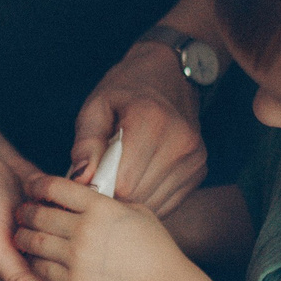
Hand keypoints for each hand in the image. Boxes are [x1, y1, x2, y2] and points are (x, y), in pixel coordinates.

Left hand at [14, 172, 188, 280]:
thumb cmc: (155, 248)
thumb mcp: (136, 211)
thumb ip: (108, 202)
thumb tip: (88, 196)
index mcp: (100, 206)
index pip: (55, 187)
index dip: (37, 185)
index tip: (32, 188)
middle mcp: (84, 228)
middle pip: (38, 213)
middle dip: (26, 212)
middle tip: (22, 213)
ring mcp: (77, 256)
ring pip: (33, 241)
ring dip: (23, 237)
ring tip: (22, 236)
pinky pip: (40, 267)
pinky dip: (33, 262)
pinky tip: (35, 259)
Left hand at [69, 45, 205, 219]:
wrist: (169, 76)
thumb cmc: (125, 91)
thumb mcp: (96, 106)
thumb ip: (86, 143)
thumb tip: (80, 180)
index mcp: (151, 121)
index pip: (124, 183)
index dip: (100, 188)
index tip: (88, 180)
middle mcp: (180, 141)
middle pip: (138, 197)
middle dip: (113, 195)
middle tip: (100, 180)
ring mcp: (194, 158)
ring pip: (153, 204)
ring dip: (131, 200)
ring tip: (119, 178)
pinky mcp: (199, 170)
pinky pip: (167, 203)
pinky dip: (148, 199)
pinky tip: (137, 180)